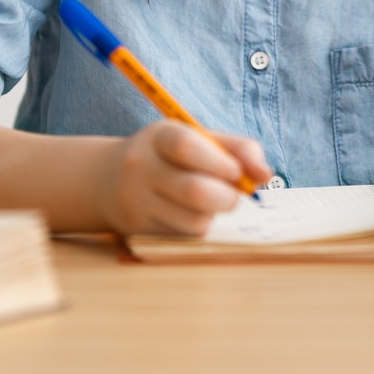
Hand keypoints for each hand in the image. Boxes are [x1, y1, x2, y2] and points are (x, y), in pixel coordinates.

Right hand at [97, 122, 271, 235]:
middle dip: (227, 197)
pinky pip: (185, 235)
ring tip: (209, 203)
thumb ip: (237, 149)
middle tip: (233, 194)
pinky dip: (198, 226)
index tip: (235, 171)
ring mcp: (137, 201)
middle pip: (195, 191)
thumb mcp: (196, 139)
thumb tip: (265, 176)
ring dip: (214, 215)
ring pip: (194, 220)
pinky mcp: (140, 230)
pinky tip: (188, 213)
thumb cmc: (167, 155)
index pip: (188, 147)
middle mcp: (142, 168)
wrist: (107, 179)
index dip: (220, 162)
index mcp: (159, 137)